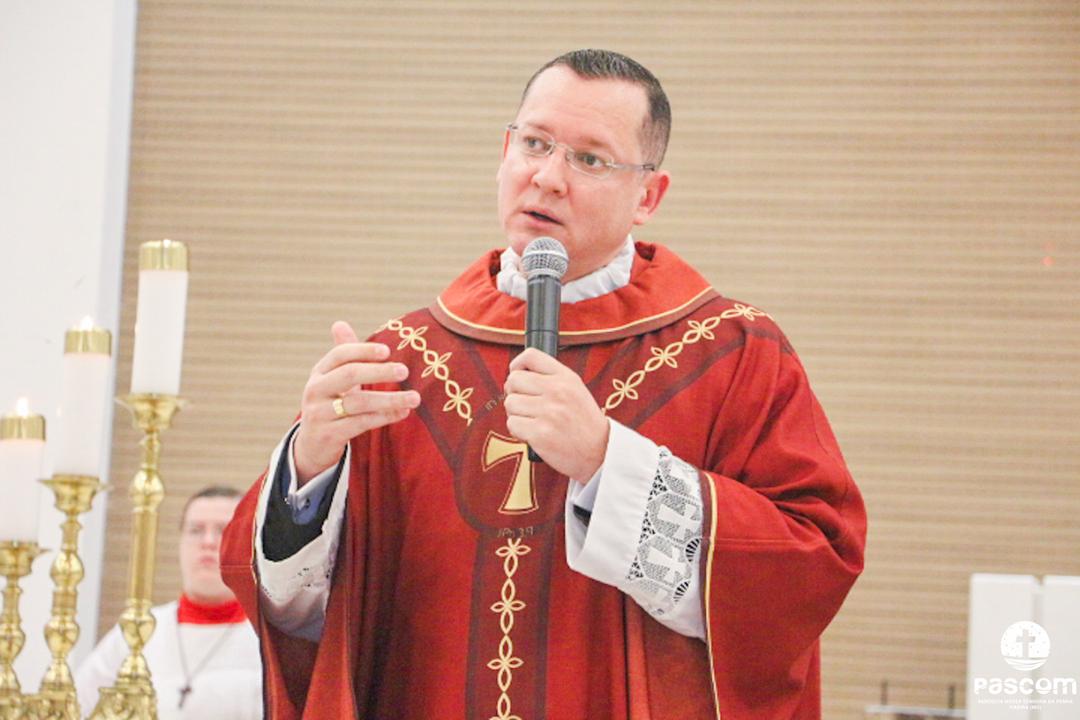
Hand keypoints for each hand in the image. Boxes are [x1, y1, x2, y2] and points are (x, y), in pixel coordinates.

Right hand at [293, 321, 419, 483]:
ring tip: (414, 398)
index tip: (388, 351)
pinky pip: (360, 423)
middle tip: (404, 371)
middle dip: (379, 372)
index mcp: (319, 373)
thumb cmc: (330, 405)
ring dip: (390, 399)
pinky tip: (402, 413)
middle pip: (349, 374)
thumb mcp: (332, 380)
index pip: (340, 355)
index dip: (364, 351)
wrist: (311, 446)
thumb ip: (343, 356)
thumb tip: (339, 323)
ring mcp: (320, 413)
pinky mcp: (328, 435)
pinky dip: (384, 417)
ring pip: (359, 402)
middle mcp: (315, 390)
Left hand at [503, 348, 609, 481]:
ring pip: (510, 403)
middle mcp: (557, 391)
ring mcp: (548, 412)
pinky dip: (518, 431)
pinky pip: (512, 424)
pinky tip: (533, 434)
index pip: (531, 356)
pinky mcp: (540, 433)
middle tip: (525, 405)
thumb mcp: (576, 390)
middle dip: (514, 393)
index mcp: (566, 377)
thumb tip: (517, 372)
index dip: (517, 365)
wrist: (600, 452)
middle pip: (513, 380)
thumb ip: (550, 378)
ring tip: (532, 421)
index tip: (518, 375)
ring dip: (516, 414)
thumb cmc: (584, 423)